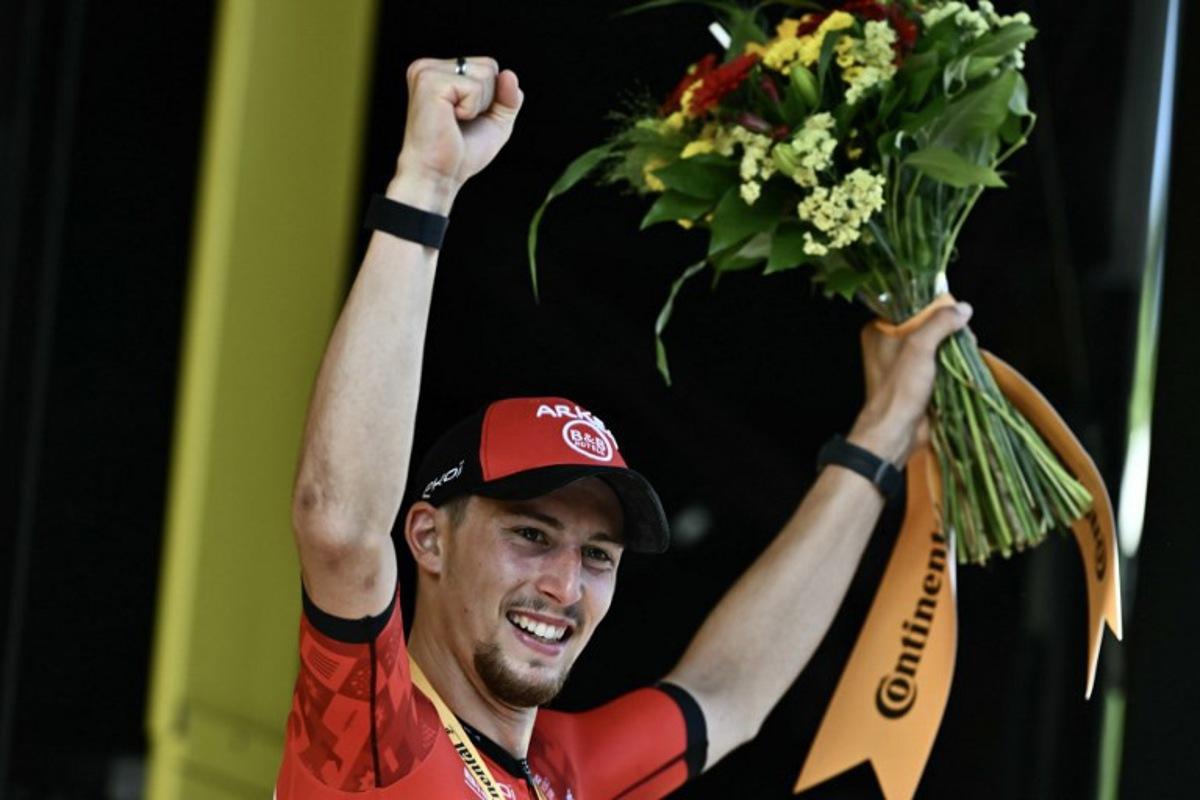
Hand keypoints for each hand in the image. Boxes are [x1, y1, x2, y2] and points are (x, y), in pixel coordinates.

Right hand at [390, 57, 524, 212]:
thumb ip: (508, 98)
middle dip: (486, 100)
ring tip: (453, 121)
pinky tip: (450, 120)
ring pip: (484, 74)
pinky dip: (470, 109)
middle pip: (488, 66)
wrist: (439, 176)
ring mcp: (426, 71)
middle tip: (460, 122)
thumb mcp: (495, 122)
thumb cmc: (461, 152)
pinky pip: (473, 87)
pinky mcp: (429, 81)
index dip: (491, 98)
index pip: (488, 66)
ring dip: (478, 106)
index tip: (467, 118)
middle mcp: (429, 67)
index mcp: (440, 72)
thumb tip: (509, 74)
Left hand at [847, 302, 972, 464]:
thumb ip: (939, 324)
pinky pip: (940, 365)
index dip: (936, 308)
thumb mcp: (919, 348)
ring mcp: (905, 364)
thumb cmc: (900, 389)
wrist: (896, 432)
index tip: (956, 312)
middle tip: (967, 336)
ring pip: (936, 346)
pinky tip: (968, 363)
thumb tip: (963, 309)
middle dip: (950, 329)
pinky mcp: (919, 381)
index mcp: (880, 332)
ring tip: (971, 348)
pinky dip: (954, 364)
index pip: (912, 308)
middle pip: (927, 326)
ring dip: (955, 348)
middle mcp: (890, 345)